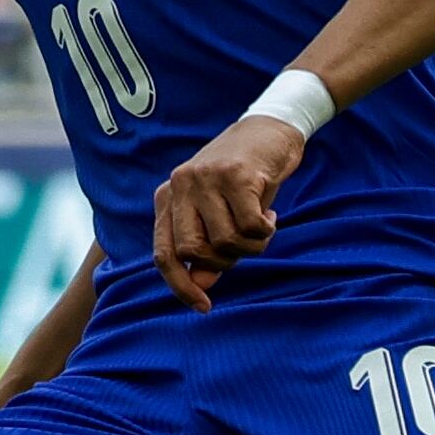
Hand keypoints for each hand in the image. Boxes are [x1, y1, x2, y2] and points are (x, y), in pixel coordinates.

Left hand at [152, 112, 303, 310]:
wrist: (271, 129)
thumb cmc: (243, 179)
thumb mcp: (219, 214)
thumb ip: (207, 248)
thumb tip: (200, 284)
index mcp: (168, 197)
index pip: (163, 254)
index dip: (180, 286)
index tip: (203, 306)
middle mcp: (181, 185)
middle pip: (194, 252)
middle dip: (223, 261)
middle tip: (244, 245)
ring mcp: (207, 178)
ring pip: (225, 242)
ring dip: (252, 245)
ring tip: (262, 225)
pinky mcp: (236, 175)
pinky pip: (251, 227)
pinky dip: (266, 230)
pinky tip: (271, 214)